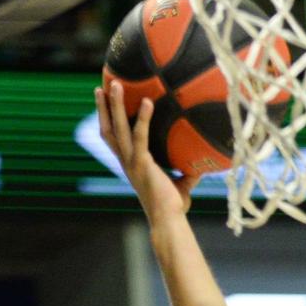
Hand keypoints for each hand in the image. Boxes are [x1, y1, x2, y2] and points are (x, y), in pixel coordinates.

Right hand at [95, 81, 201, 217]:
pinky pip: (140, 136)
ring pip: (117, 128)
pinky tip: (148, 101)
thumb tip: (204, 162)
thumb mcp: (182, 184)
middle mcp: (126, 161)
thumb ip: (188, 171)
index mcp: (131, 164)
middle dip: (103, 107)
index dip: (108, 121)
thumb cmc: (173, 207)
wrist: (168, 221)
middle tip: (102, 86)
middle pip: (108, 129)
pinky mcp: (141, 164)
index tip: (105, 104)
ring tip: (116, 83)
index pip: (114, 138)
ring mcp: (131, 162)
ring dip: (115, 105)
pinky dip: (142, 118)